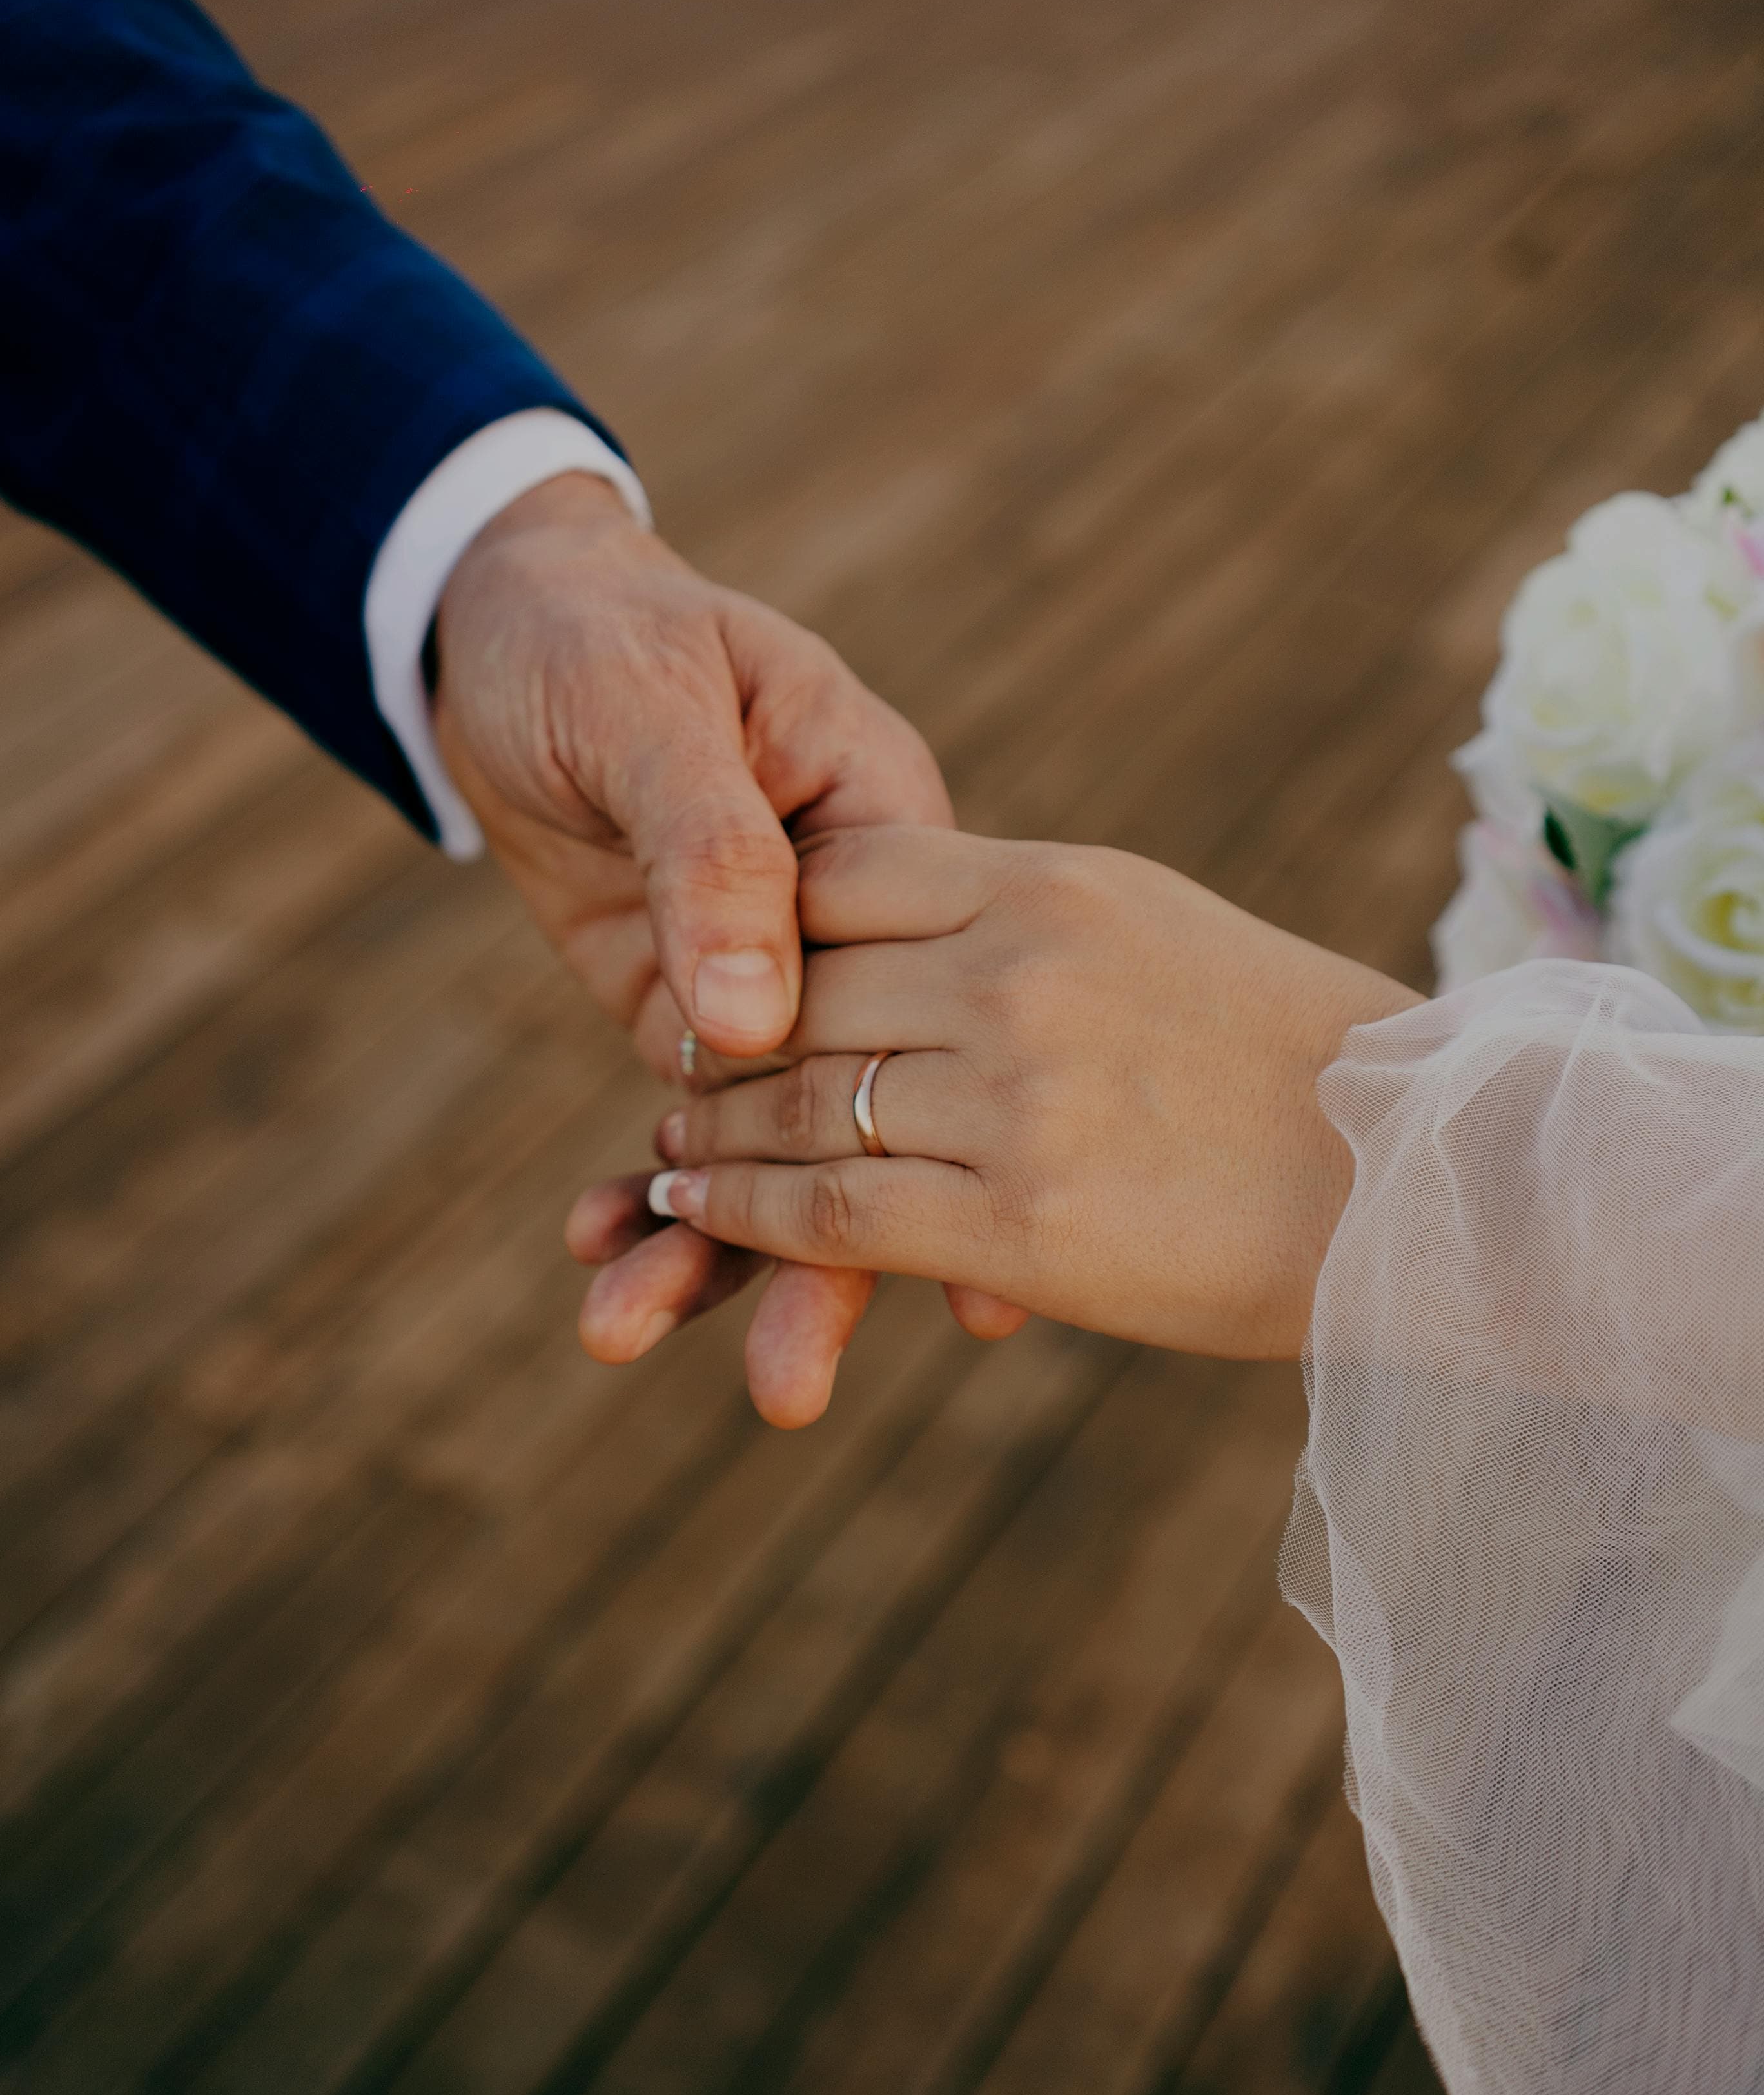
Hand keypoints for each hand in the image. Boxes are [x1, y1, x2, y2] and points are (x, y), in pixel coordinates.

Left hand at [434, 470, 961, 1391]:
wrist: (506, 629)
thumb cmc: (605, 636)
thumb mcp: (659, 709)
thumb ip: (710, 851)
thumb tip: (749, 1016)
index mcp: (892, 830)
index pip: (934, 1002)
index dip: (946, 1144)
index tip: (959, 1282)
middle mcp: (855, 937)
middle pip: (859, 1110)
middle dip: (820, 1257)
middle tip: (790, 1390)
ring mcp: (773, 989)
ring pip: (778, 1146)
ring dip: (718, 1257)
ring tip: (639, 1342)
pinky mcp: (691, 1020)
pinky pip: (690, 1134)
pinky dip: (649, 1201)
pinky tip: (607, 1273)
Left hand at [635, 825, 1420, 1364]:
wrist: (1422, 1185)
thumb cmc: (1304, 1064)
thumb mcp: (1166, 936)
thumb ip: (1041, 927)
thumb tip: (946, 928)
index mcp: (1059, 887)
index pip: (845, 873)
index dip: (761, 926)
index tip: (730, 971)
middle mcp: (1020, 974)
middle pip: (801, 989)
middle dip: (717, 1039)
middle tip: (674, 1080)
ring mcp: (1016, 1096)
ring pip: (797, 1103)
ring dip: (711, 1136)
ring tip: (672, 1159)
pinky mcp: (1016, 1220)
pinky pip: (828, 1212)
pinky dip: (743, 1216)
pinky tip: (701, 1221)